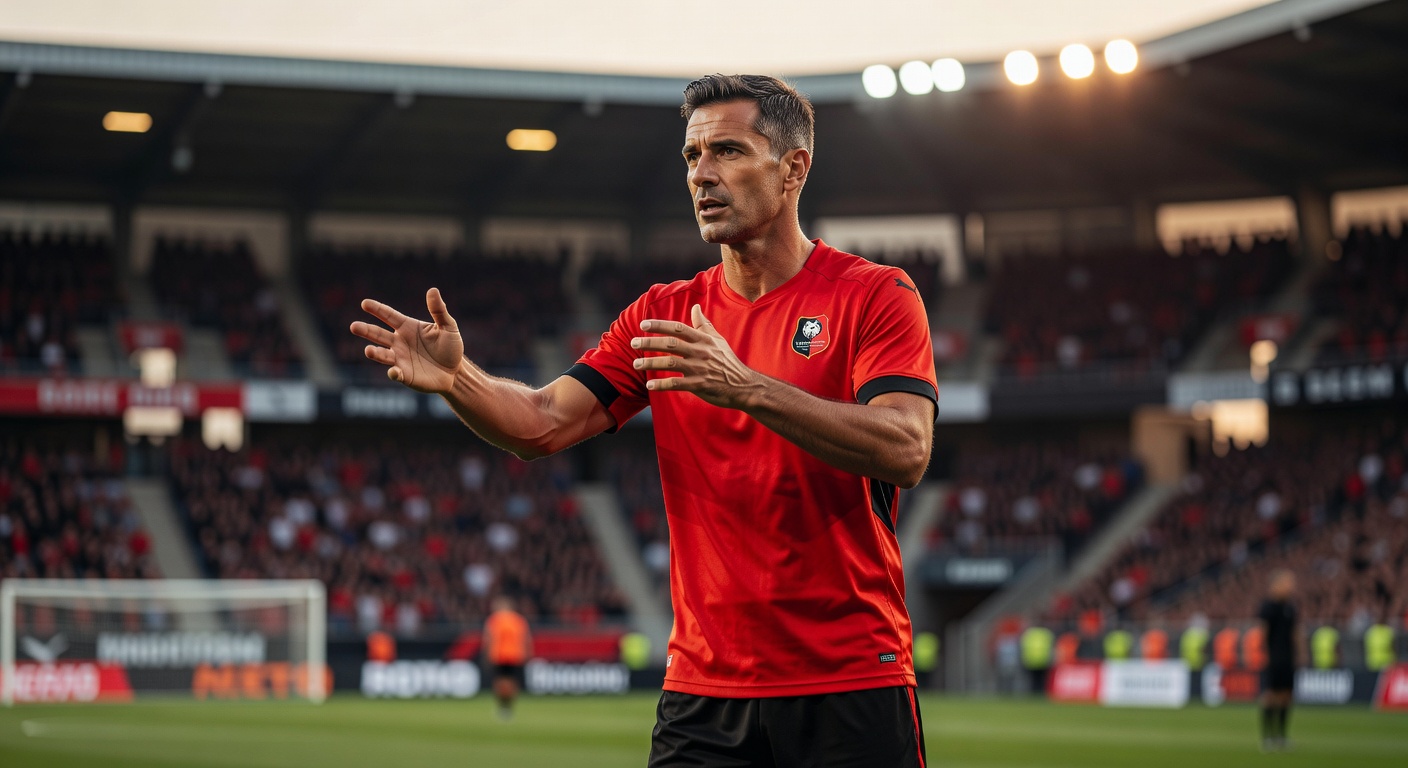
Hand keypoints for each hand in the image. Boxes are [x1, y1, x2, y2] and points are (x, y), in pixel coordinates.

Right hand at [350, 287, 461, 393]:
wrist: (455, 372)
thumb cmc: (450, 347)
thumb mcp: (448, 327)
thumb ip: (439, 310)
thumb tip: (433, 290)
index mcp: (407, 327)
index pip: (389, 316)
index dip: (377, 309)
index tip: (365, 303)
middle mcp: (399, 342)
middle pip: (378, 334)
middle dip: (366, 330)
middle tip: (354, 326)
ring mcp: (400, 359)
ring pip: (383, 355)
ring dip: (375, 353)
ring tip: (368, 350)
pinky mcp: (405, 375)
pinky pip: (396, 374)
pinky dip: (393, 373)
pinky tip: (394, 371)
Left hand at [631, 304, 764, 409]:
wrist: (744, 385)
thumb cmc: (728, 362)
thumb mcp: (718, 340)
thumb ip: (703, 324)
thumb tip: (696, 307)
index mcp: (703, 339)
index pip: (678, 328)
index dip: (660, 325)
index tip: (643, 324)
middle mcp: (700, 352)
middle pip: (671, 344)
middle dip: (650, 342)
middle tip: (633, 342)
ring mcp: (700, 369)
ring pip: (671, 363)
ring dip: (651, 363)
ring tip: (636, 363)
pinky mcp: (700, 385)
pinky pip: (677, 383)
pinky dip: (662, 384)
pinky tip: (649, 385)